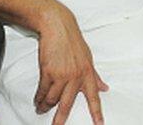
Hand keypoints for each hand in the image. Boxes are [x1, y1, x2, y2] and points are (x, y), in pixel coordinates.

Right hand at [35, 6, 107, 124]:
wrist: (58, 27)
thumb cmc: (72, 41)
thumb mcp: (88, 58)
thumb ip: (95, 75)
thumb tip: (104, 87)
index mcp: (88, 73)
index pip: (94, 97)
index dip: (97, 113)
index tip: (99, 124)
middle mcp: (76, 76)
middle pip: (67, 104)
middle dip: (60, 119)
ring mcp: (61, 75)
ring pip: (52, 99)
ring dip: (45, 106)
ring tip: (42, 109)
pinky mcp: (48, 72)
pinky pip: (42, 91)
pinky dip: (38, 98)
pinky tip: (37, 100)